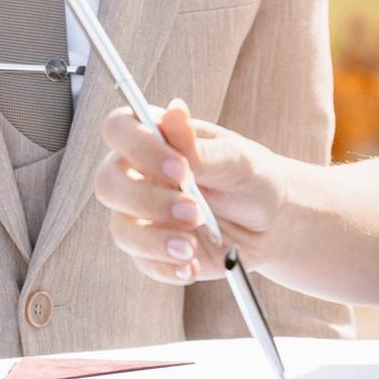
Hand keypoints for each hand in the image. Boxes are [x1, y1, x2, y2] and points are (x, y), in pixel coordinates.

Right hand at [92, 98, 287, 285]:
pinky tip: (192, 265)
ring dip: (155, 240)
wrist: (270, 222)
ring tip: (191, 246)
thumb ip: (198, 146)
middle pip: (108, 183)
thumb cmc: (249, 177)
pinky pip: (143, 262)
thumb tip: (175, 110)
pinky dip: (167, 267)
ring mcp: (141, 215)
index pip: (118, 130)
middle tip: (194, 211)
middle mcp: (138, 175)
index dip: (139, 147)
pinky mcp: (150, 251)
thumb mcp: (234, 159)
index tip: (181, 168)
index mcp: (154, 139)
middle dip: (147, 200)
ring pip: (121, 229)